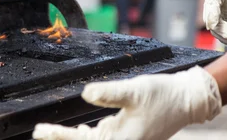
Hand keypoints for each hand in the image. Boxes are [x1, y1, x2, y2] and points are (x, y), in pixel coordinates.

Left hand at [33, 66, 221, 139]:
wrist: (188, 99)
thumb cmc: (163, 95)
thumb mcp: (133, 91)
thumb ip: (109, 93)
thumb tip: (86, 94)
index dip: (59, 136)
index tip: (39, 131)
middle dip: (63, 138)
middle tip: (39, 132)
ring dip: (73, 137)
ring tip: (51, 132)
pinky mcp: (130, 135)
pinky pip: (103, 138)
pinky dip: (88, 136)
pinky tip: (80, 132)